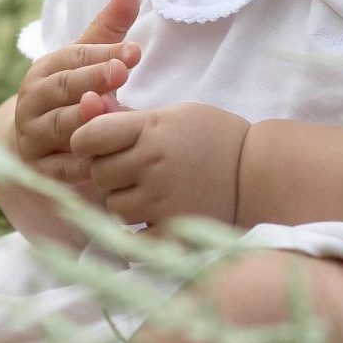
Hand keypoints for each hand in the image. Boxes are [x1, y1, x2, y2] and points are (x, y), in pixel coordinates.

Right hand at [12, 0, 143, 205]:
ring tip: (107, 110)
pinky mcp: (40, 170)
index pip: (74, 57)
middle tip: (120, 73)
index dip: (103, 53)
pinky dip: (80, 164)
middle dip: (91, 79)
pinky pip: (60, 168)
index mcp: (46, 70)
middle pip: (63, 88)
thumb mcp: (85, 62)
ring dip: (83, 119)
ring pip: (59, 126)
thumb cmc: (69, 95)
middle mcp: (33, 101)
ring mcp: (33, 136)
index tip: (134, 51)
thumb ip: (108, 30)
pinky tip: (104, 159)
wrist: (33, 146)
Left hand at [69, 97, 250, 228]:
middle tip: (131, 169)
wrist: (259, 170)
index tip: (97, 144)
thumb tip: (83, 102)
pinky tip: (151, 220)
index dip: (86, 141)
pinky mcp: (174, 229)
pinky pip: (132, 240)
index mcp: (151, 129)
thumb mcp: (172, 115)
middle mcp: (152, 163)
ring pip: (114, 206)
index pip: (89, 136)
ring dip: (124, 201)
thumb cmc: (213, 136)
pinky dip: (136, 234)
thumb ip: (125, 116)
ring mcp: (162, 199)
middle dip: (108, 172)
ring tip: (149, 193)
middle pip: (98, 173)